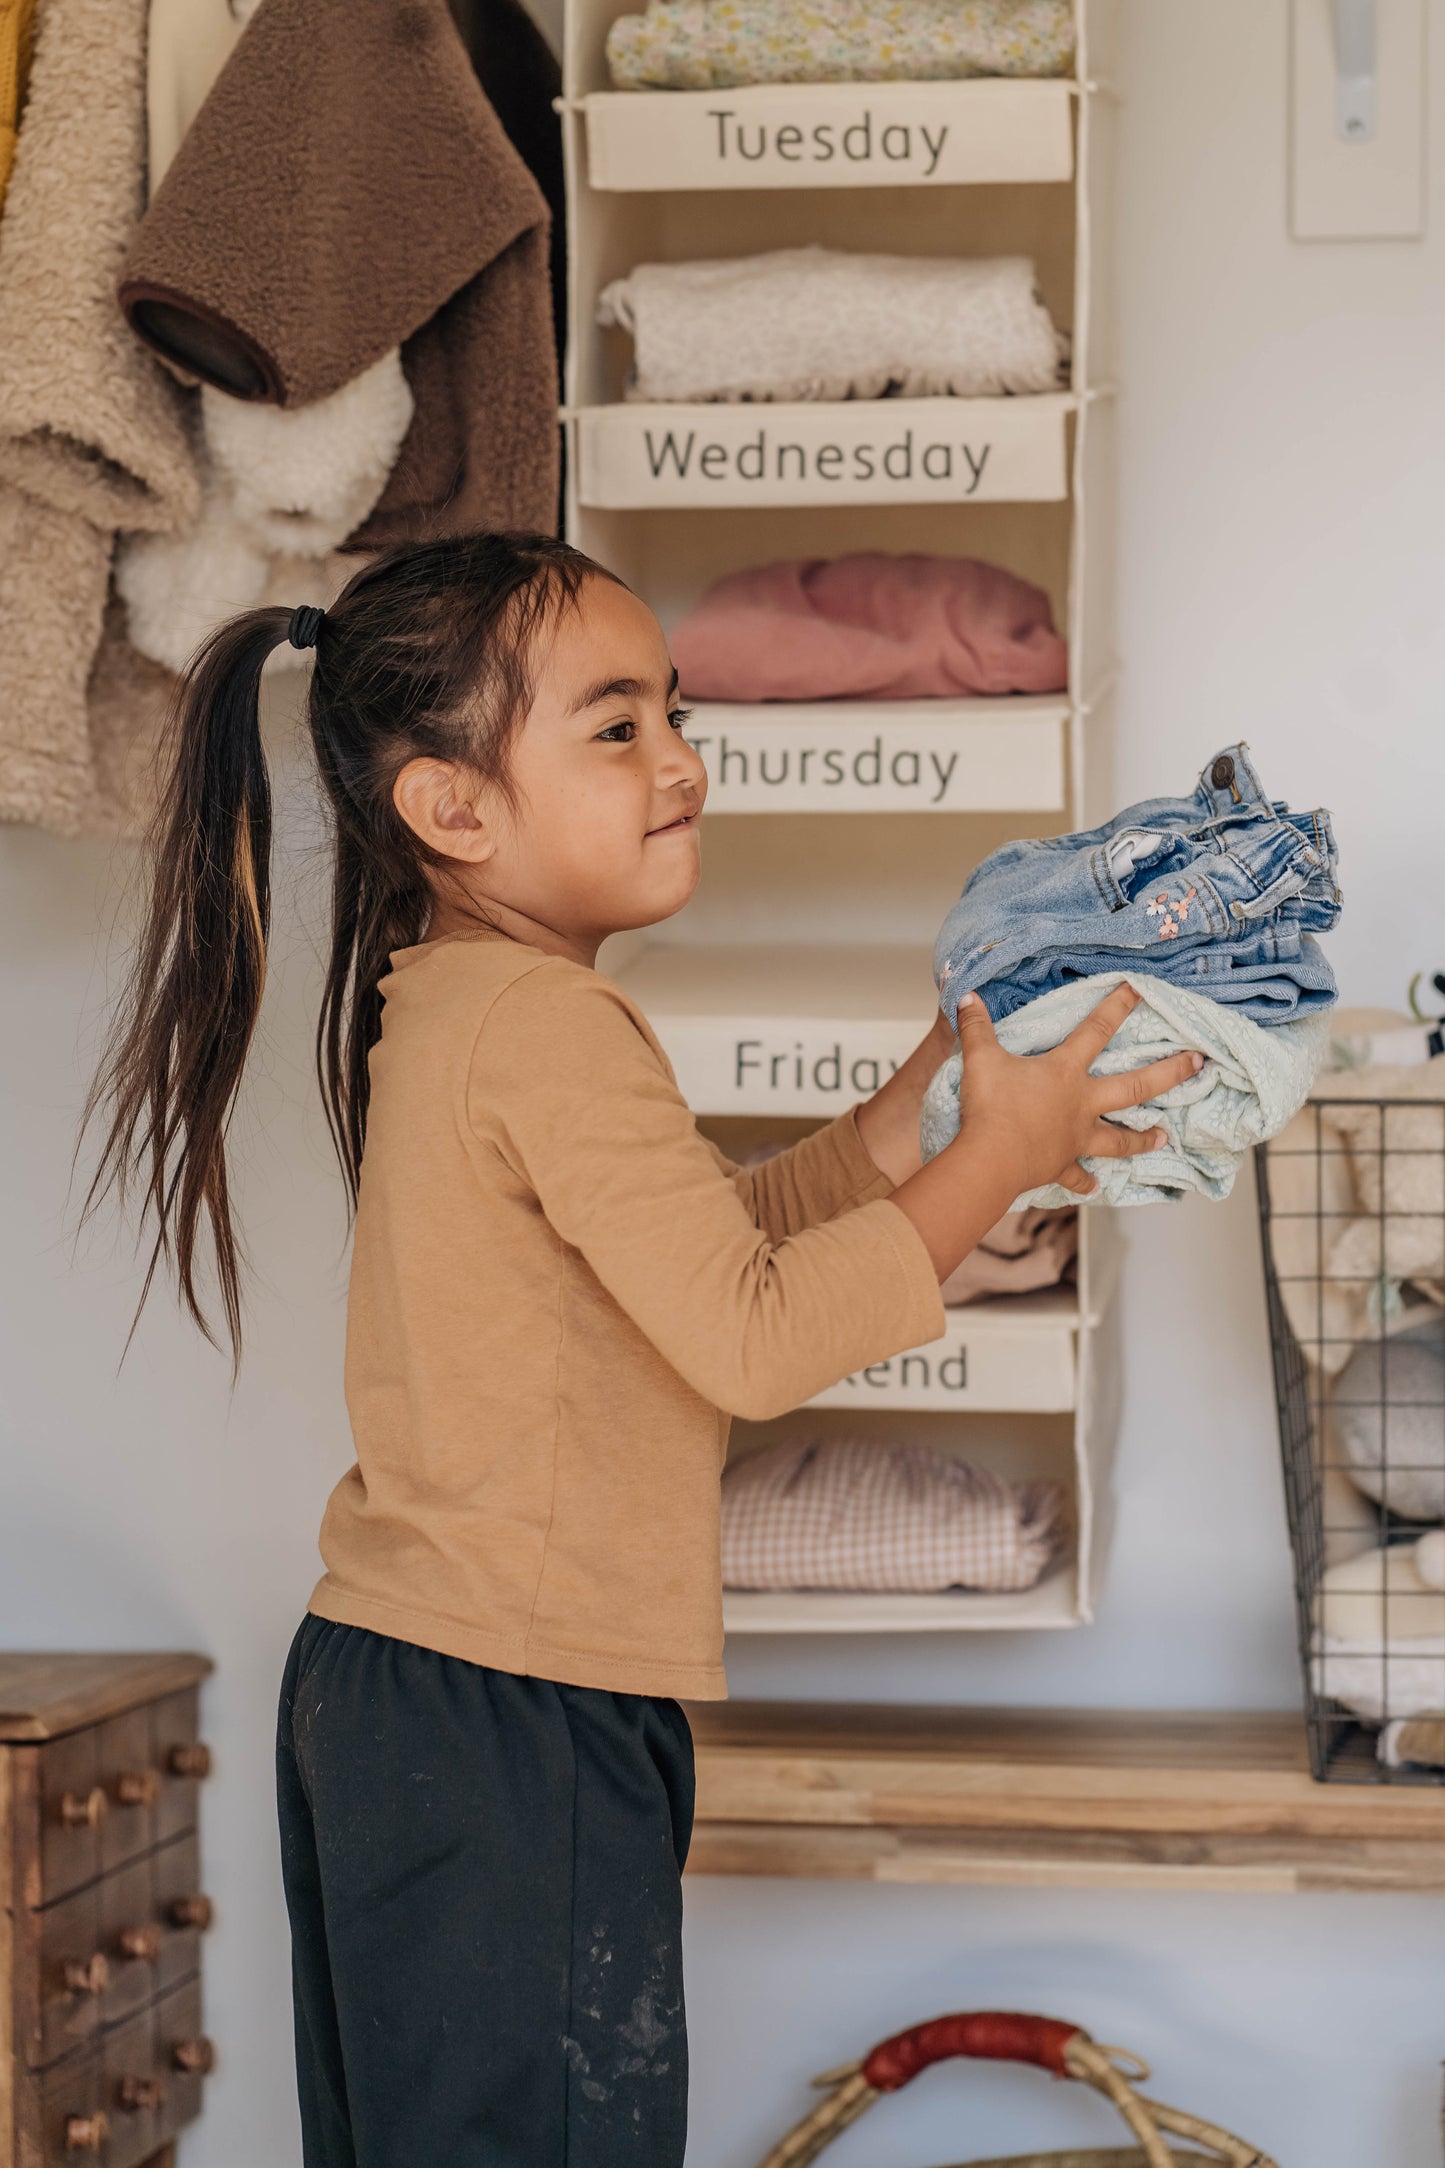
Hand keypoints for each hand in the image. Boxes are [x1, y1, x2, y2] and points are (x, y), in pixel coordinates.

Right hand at [954, 982, 1201, 1198]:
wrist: (990, 1160)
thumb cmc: (991, 1106)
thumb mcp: (980, 1057)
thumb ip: (975, 1026)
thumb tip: (967, 996)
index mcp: (1065, 1072)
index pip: (1096, 1031)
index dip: (1117, 1006)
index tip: (1140, 989)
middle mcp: (1081, 1104)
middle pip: (1135, 1086)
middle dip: (1170, 1072)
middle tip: (1199, 1064)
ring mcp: (1075, 1138)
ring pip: (1119, 1138)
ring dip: (1141, 1138)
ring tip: (1163, 1137)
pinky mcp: (1061, 1165)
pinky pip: (1077, 1176)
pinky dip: (1086, 1182)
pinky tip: (1095, 1186)